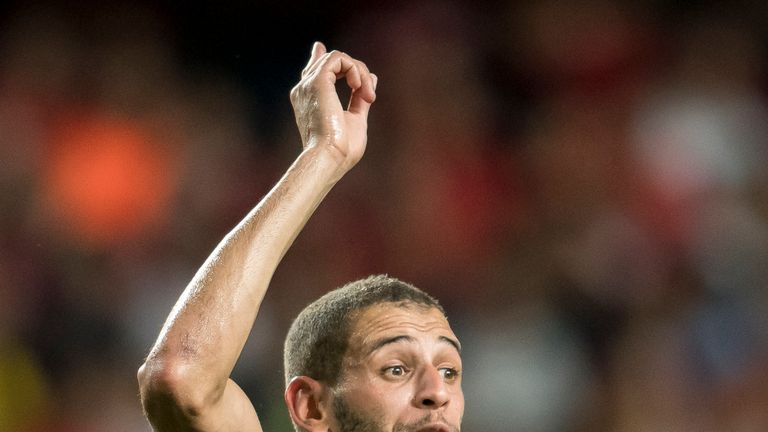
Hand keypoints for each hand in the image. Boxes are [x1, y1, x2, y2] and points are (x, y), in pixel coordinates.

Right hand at [290, 42, 376, 173]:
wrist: (329, 158)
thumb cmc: (341, 150)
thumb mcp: (355, 121)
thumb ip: (360, 99)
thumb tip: (371, 79)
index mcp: (310, 101)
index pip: (312, 72)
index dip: (319, 58)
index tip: (318, 48)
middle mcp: (305, 90)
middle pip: (330, 62)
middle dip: (357, 72)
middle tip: (370, 97)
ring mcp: (309, 84)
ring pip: (337, 58)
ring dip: (360, 72)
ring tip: (367, 95)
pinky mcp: (318, 80)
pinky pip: (338, 58)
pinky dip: (355, 69)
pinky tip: (359, 87)